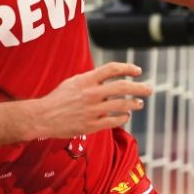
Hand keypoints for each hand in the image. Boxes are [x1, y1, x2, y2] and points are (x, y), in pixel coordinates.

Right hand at [32, 62, 152, 138]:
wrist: (43, 117)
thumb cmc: (58, 98)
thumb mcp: (73, 82)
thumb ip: (91, 79)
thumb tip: (110, 77)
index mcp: (86, 80)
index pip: (112, 69)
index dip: (128, 68)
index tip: (137, 71)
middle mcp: (91, 93)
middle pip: (123, 87)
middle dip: (140, 87)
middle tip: (149, 89)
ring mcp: (92, 110)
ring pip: (122, 105)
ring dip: (134, 103)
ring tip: (139, 103)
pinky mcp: (92, 125)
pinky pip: (114, 121)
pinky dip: (123, 117)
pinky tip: (125, 115)